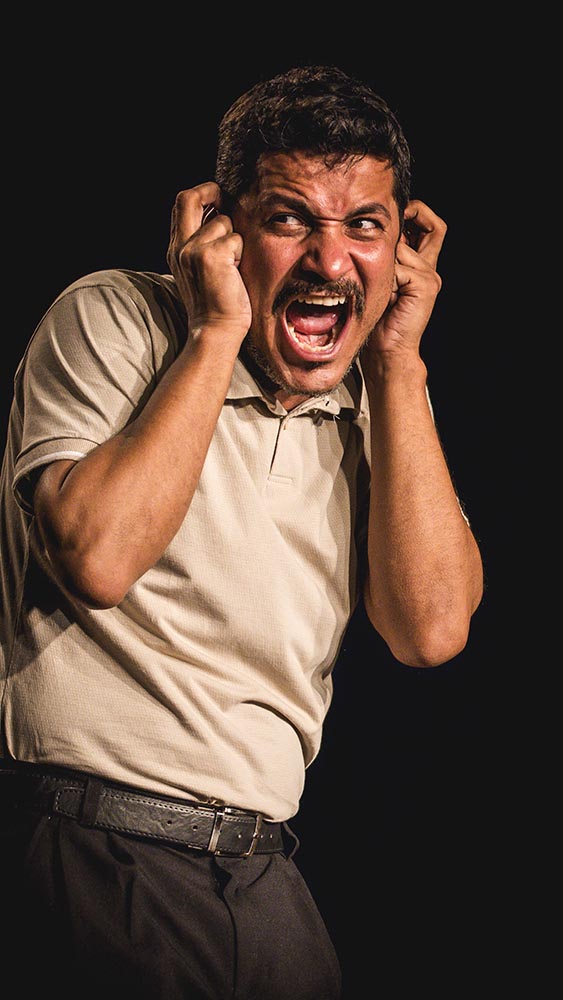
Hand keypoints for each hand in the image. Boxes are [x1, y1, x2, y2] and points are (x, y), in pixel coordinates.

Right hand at [167, 181, 251, 346]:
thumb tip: (219, 214)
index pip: (181, 205)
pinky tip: (235, 272)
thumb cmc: (215, 302)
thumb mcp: (198, 269)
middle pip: (189, 197)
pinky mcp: (211, 256)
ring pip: (223, 222)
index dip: (201, 195)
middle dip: (211, 191)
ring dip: (234, 238)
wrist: (216, 330)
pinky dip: (241, 252)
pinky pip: (235, 238)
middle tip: (225, 201)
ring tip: (233, 263)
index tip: (217, 202)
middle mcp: (180, 246)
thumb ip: (200, 242)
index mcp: (176, 248)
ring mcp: (193, 250)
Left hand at [368, 199, 446, 356]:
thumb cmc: (378, 318)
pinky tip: (384, 296)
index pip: (428, 225)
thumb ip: (383, 257)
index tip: (391, 216)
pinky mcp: (426, 285)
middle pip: (433, 225)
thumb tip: (370, 231)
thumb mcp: (378, 280)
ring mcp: (430, 276)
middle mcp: (430, 267)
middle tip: (389, 228)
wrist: (386, 349)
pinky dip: (385, 279)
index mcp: (420, 265)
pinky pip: (398, 267)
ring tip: (379, 284)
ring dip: (384, 262)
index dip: (413, 214)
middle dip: (413, 218)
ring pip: (402, 249)